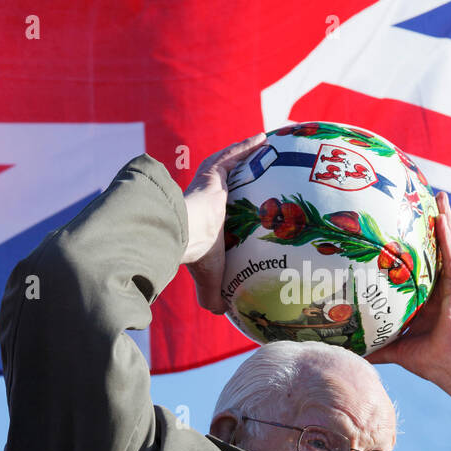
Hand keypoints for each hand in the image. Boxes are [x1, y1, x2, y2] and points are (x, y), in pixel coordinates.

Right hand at [182, 133, 265, 311]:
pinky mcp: (213, 173)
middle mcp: (206, 200)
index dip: (231, 213)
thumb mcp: (209, 279)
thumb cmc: (197, 257)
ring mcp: (209, 184)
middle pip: (227, 186)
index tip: (245, 213)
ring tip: (267, 149)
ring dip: (245, 157)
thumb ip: (213, 295)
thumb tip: (221, 312)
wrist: (184, 234)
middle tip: (262, 175)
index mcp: (205, 223)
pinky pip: (233, 155)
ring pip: (230, 166)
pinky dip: (247, 146)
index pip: (220, 215)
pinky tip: (264, 138)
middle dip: (241, 179)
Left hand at [367, 192, 450, 401]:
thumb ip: (378, 347)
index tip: (406, 225)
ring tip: (438, 198)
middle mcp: (442, 287)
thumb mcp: (397, 349)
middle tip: (424, 199)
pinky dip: (447, 236)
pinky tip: (442, 217)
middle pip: (436, 248)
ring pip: (447, 245)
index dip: (416, 244)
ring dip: (443, 221)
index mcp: (429, 298)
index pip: (422, 264)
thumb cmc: (429, 360)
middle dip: (433, 224)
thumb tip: (353, 352)